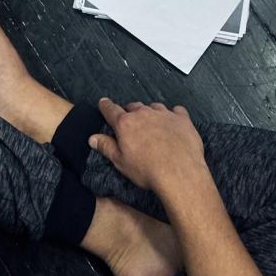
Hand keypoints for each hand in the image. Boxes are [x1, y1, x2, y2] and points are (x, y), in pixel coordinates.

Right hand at [88, 98, 207, 194]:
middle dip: (130, 113)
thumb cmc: (148, 170)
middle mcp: (144, 114)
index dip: (106, 106)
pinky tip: (172, 123)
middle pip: (133, 107)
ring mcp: (164, 115)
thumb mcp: (121, 162)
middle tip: (131, 124)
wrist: (179, 173)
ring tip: (152, 124)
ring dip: (150, 113)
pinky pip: (176, 110)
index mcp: (125, 124)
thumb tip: (93, 138)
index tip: (104, 103)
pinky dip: (172, 114)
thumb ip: (106, 147)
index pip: (111, 110)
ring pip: (154, 107)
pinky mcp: (182, 119)